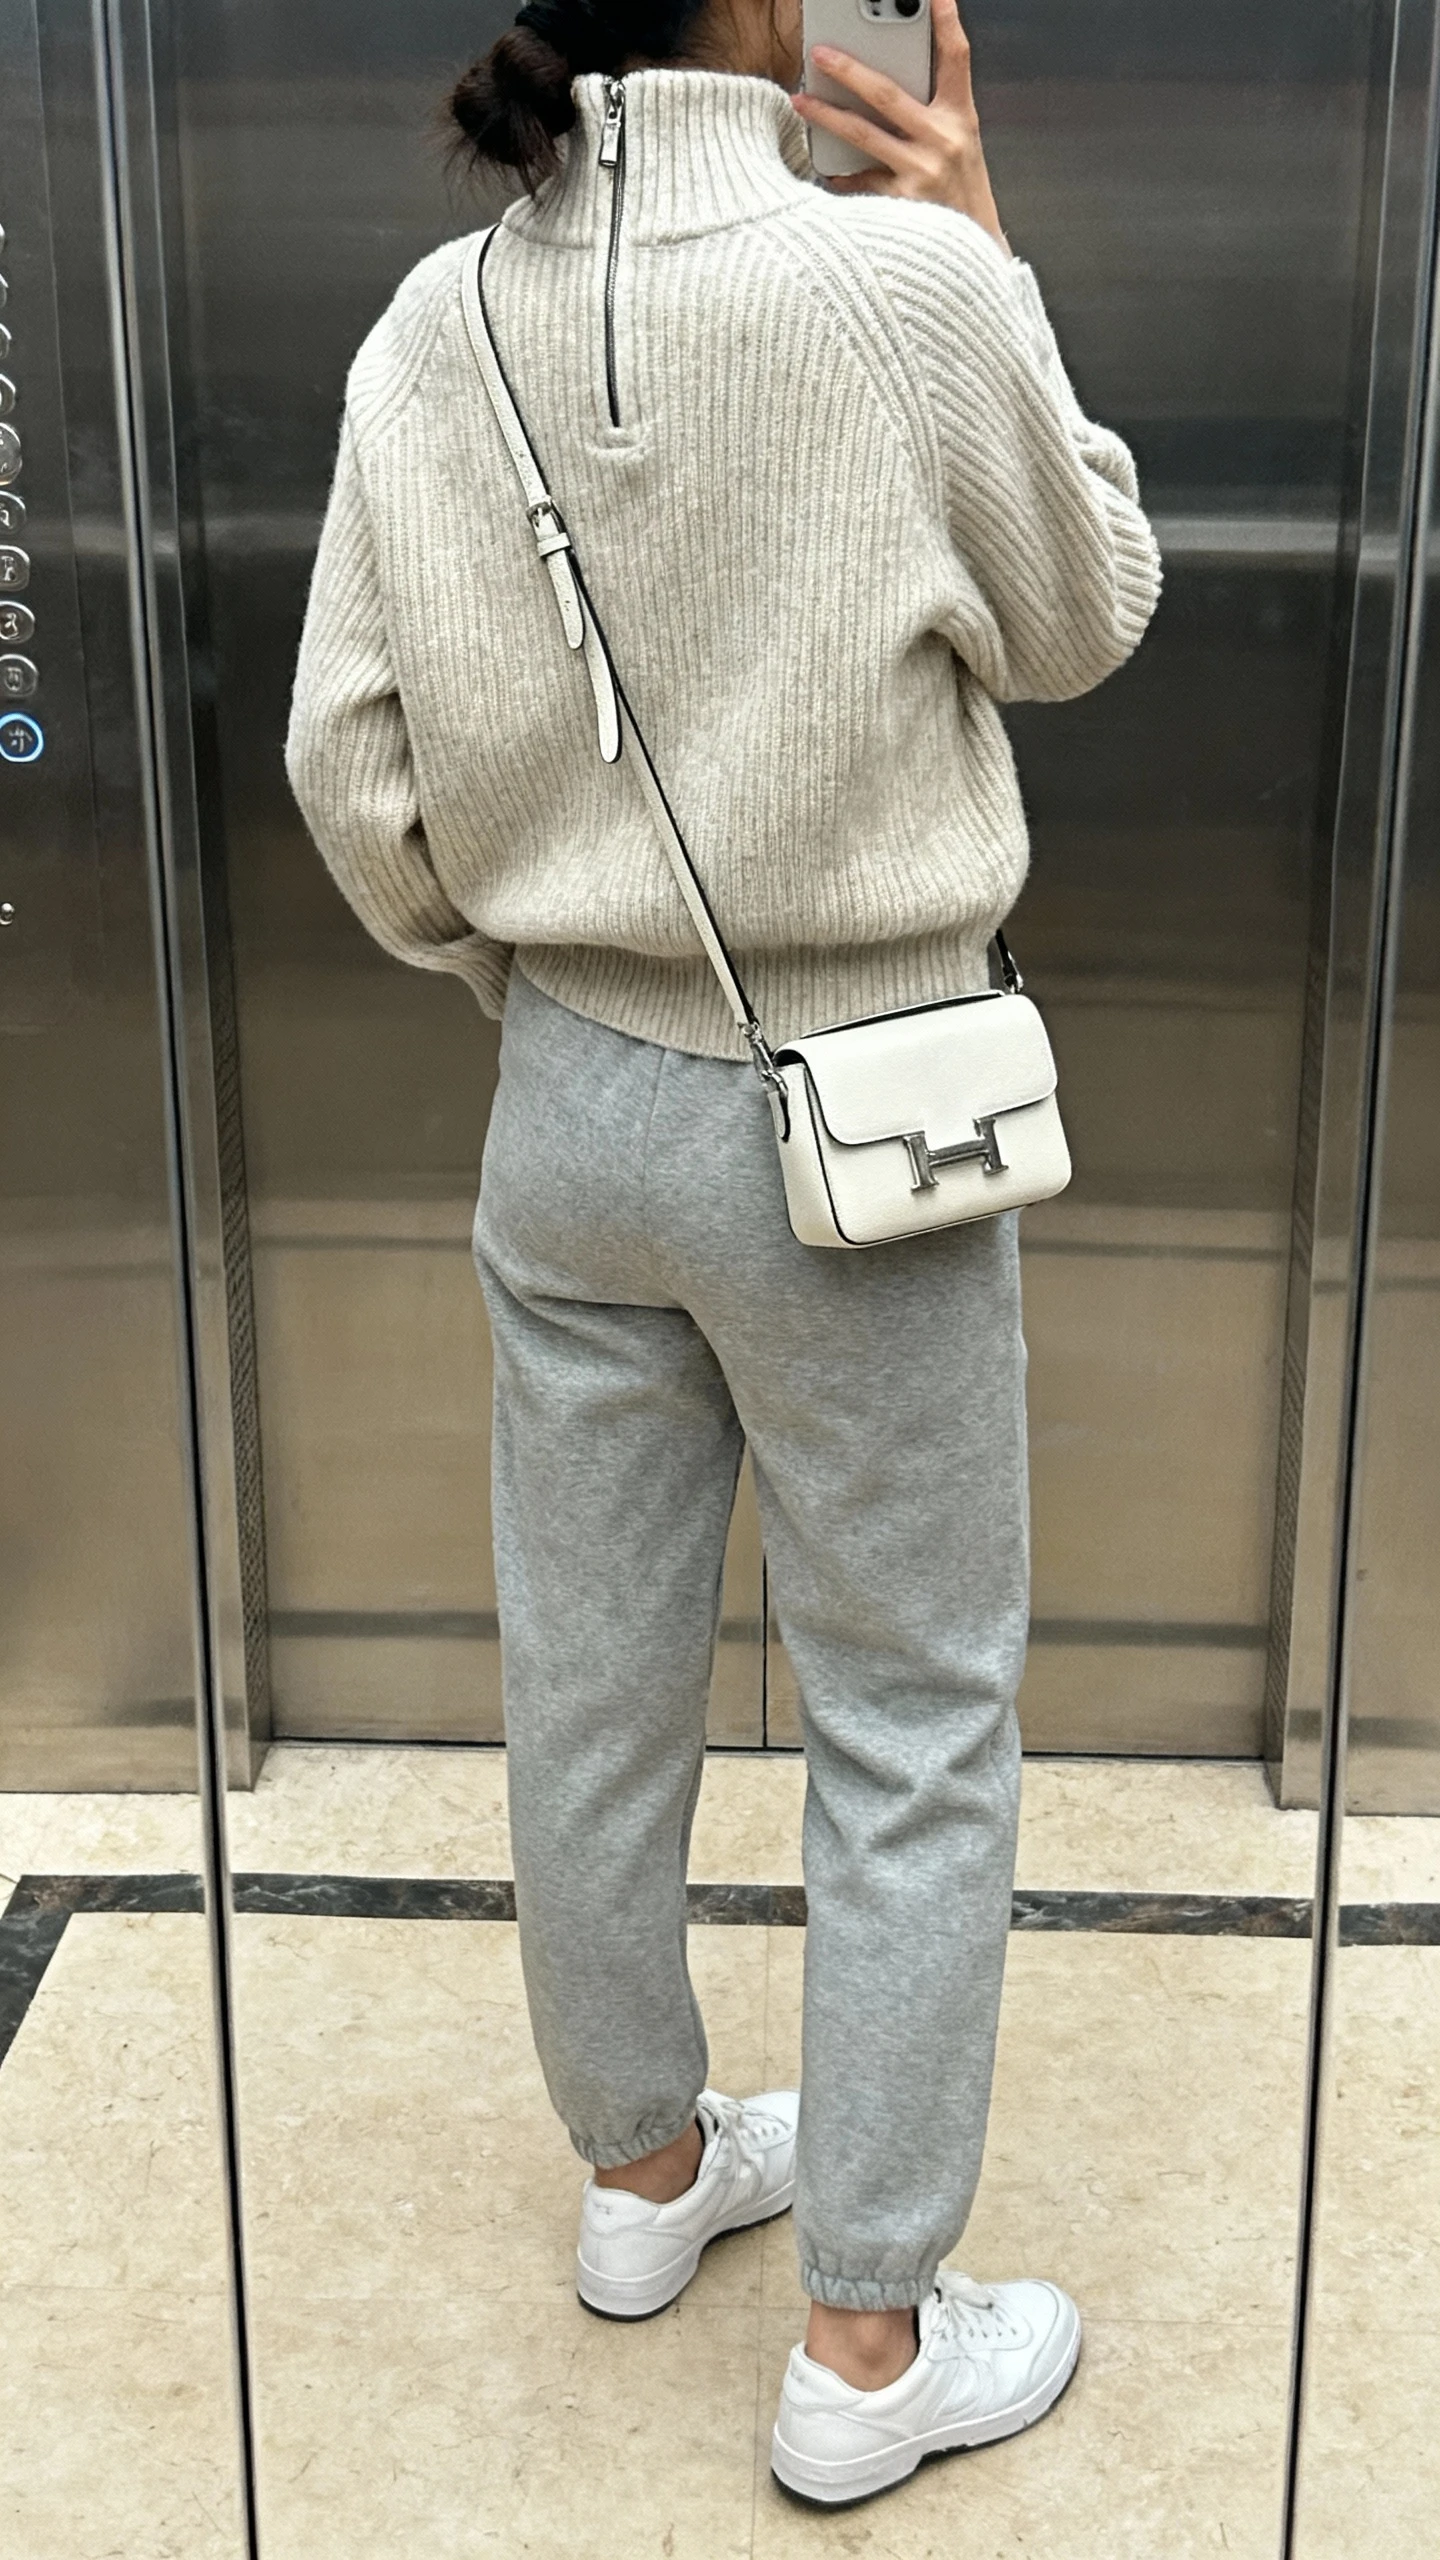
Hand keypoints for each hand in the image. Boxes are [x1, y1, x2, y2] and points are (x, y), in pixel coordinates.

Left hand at [792, 0, 1011, 253]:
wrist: (973, 262)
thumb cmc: (958, 201)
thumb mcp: (959, 151)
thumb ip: (930, 117)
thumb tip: (879, 87)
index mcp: (960, 120)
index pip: (956, 59)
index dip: (946, 21)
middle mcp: (943, 142)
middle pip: (887, 93)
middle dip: (849, 69)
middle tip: (819, 54)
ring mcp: (921, 174)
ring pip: (862, 135)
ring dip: (826, 116)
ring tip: (800, 101)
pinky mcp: (902, 205)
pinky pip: (858, 183)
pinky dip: (839, 175)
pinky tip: (823, 167)